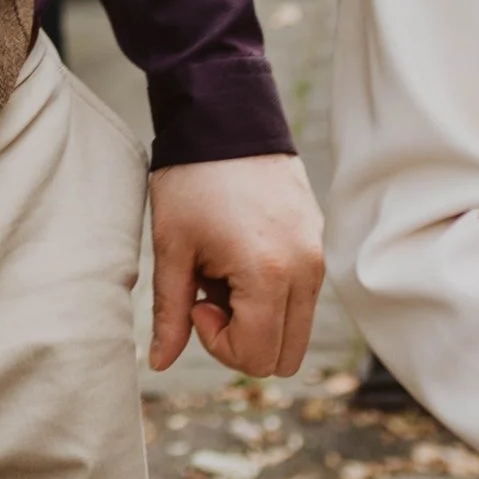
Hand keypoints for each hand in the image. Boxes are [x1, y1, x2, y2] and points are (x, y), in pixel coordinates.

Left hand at [147, 154, 324, 377]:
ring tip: (226, 273)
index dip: (219, 343)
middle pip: (285, 356)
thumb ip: (169, 312)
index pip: (258, 357)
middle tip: (211, 295)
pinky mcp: (319, 241)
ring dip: (260, 319)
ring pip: (297, 329)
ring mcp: (317, 255)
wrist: (225, 116)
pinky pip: (303, 296)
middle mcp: (305, 270)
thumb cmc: (191, 179)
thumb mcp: (171, 247)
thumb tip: (159, 363)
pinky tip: (242, 256)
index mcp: (268, 275)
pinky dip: (274, 295)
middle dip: (244, 341)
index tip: (197, 301)